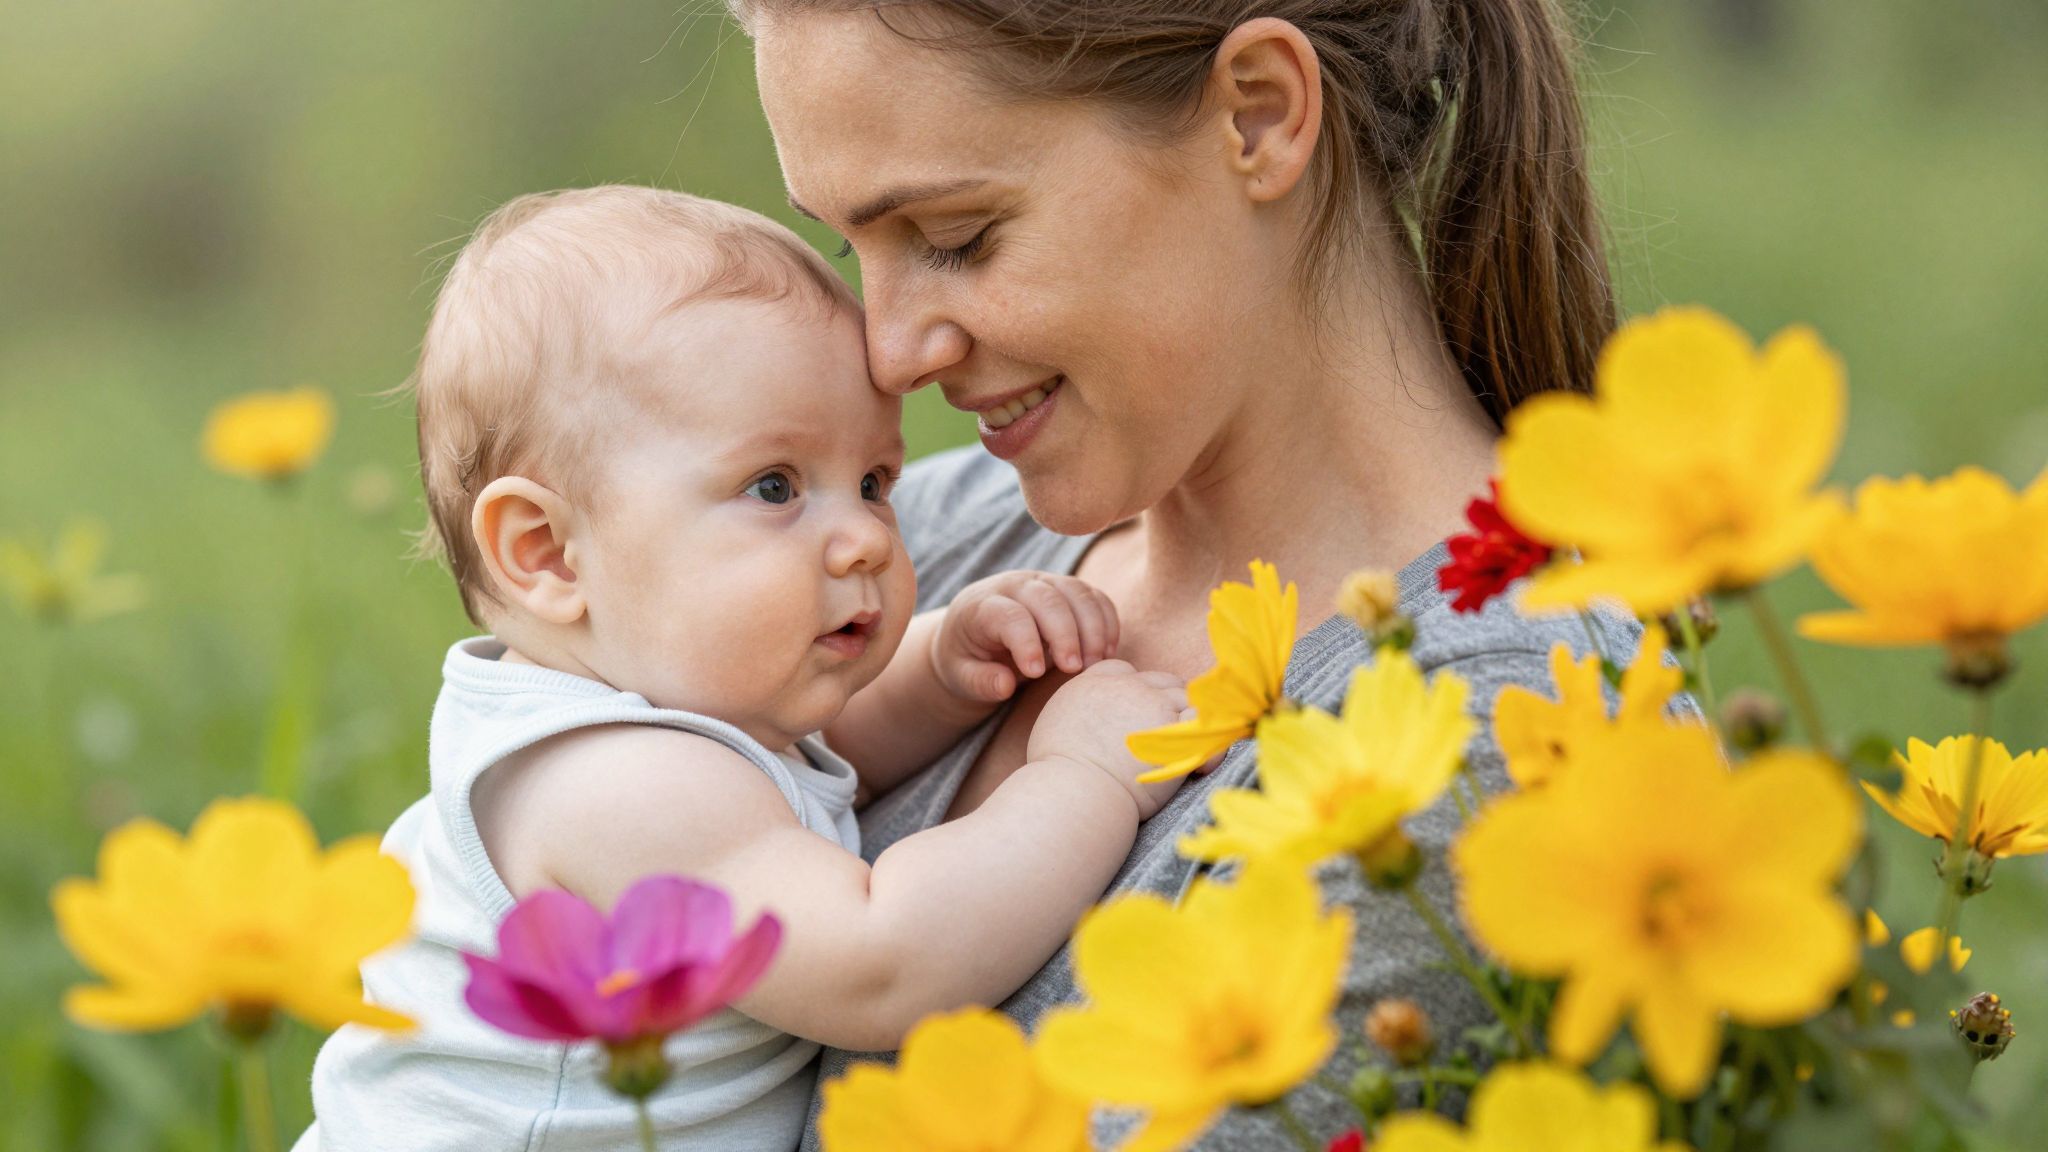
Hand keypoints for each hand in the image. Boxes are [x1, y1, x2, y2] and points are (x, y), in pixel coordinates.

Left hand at [932, 571, 1120, 703]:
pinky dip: (1106, 621)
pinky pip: (1094, 597)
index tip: (1034, 673)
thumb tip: (1005, 685)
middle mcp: (1015, 585)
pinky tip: (1107, 652)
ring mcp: (1044, 582)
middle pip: (1048, 600)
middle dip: (1066, 634)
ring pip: (1077, 593)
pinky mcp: (1067, 589)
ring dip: (1093, 628)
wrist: (974, 631)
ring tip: (1096, 664)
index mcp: (982, 605)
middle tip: (1075, 670)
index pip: (1010, 616)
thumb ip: (979, 681)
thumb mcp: (960, 675)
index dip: (1026, 643)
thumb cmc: (967, 658)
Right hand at [1028, 660, 1192, 820]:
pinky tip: (1200, 763)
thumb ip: (1074, 715)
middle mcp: (1125, 686)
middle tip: (1162, 734)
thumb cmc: (1057, 774)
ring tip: (1182, 749)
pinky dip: (1207, 738)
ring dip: (1185, 720)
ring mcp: (1153, 702)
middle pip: (1158, 681)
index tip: (1131, 716)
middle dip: (1163, 702)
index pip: (1122, 670)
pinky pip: (1203, 720)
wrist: (1076, 789)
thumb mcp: (1052, 730)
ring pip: (1184, 697)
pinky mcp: (1176, 725)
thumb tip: (1088, 727)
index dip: (1132, 690)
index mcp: (1092, 684)